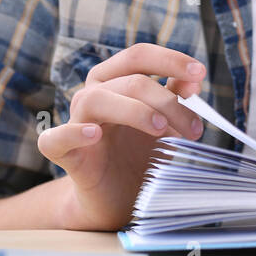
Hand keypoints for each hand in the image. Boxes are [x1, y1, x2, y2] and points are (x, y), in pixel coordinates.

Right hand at [36, 43, 207, 230]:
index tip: (200, 73)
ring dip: (135, 111)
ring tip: (161, 130)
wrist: (118, 198)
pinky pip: (55, 138)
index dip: (170, 60)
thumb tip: (193, 80)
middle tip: (194, 128)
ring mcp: (76, 121)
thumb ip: (175, 98)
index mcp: (116, 79)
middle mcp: (93, 93)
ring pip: (96, 99)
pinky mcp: (63, 153)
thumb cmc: (139, 153)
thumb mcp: (165, 124)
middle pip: (129, 80)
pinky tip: (94, 134)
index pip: (139, 56)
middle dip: (167, 101)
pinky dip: (73, 133)